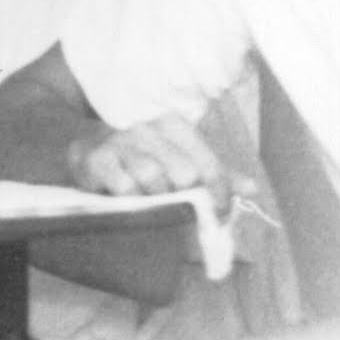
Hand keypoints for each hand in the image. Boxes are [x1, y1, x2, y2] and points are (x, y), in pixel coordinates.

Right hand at [67, 112, 255, 213]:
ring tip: (151, 206)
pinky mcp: (95, 158)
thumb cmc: (142, 155)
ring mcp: (120, 140)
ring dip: (155, 199)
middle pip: (183, 173)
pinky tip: (128, 202)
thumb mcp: (180, 159)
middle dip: (184, 198)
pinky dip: (130, 200)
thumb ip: (215, 173)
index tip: (218, 214)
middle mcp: (147, 126)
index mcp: (174, 125)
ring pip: (152, 177)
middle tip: (180, 212)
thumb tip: (252, 189)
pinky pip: (122, 185)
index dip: (219, 195)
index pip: (209, 164)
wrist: (87, 144)